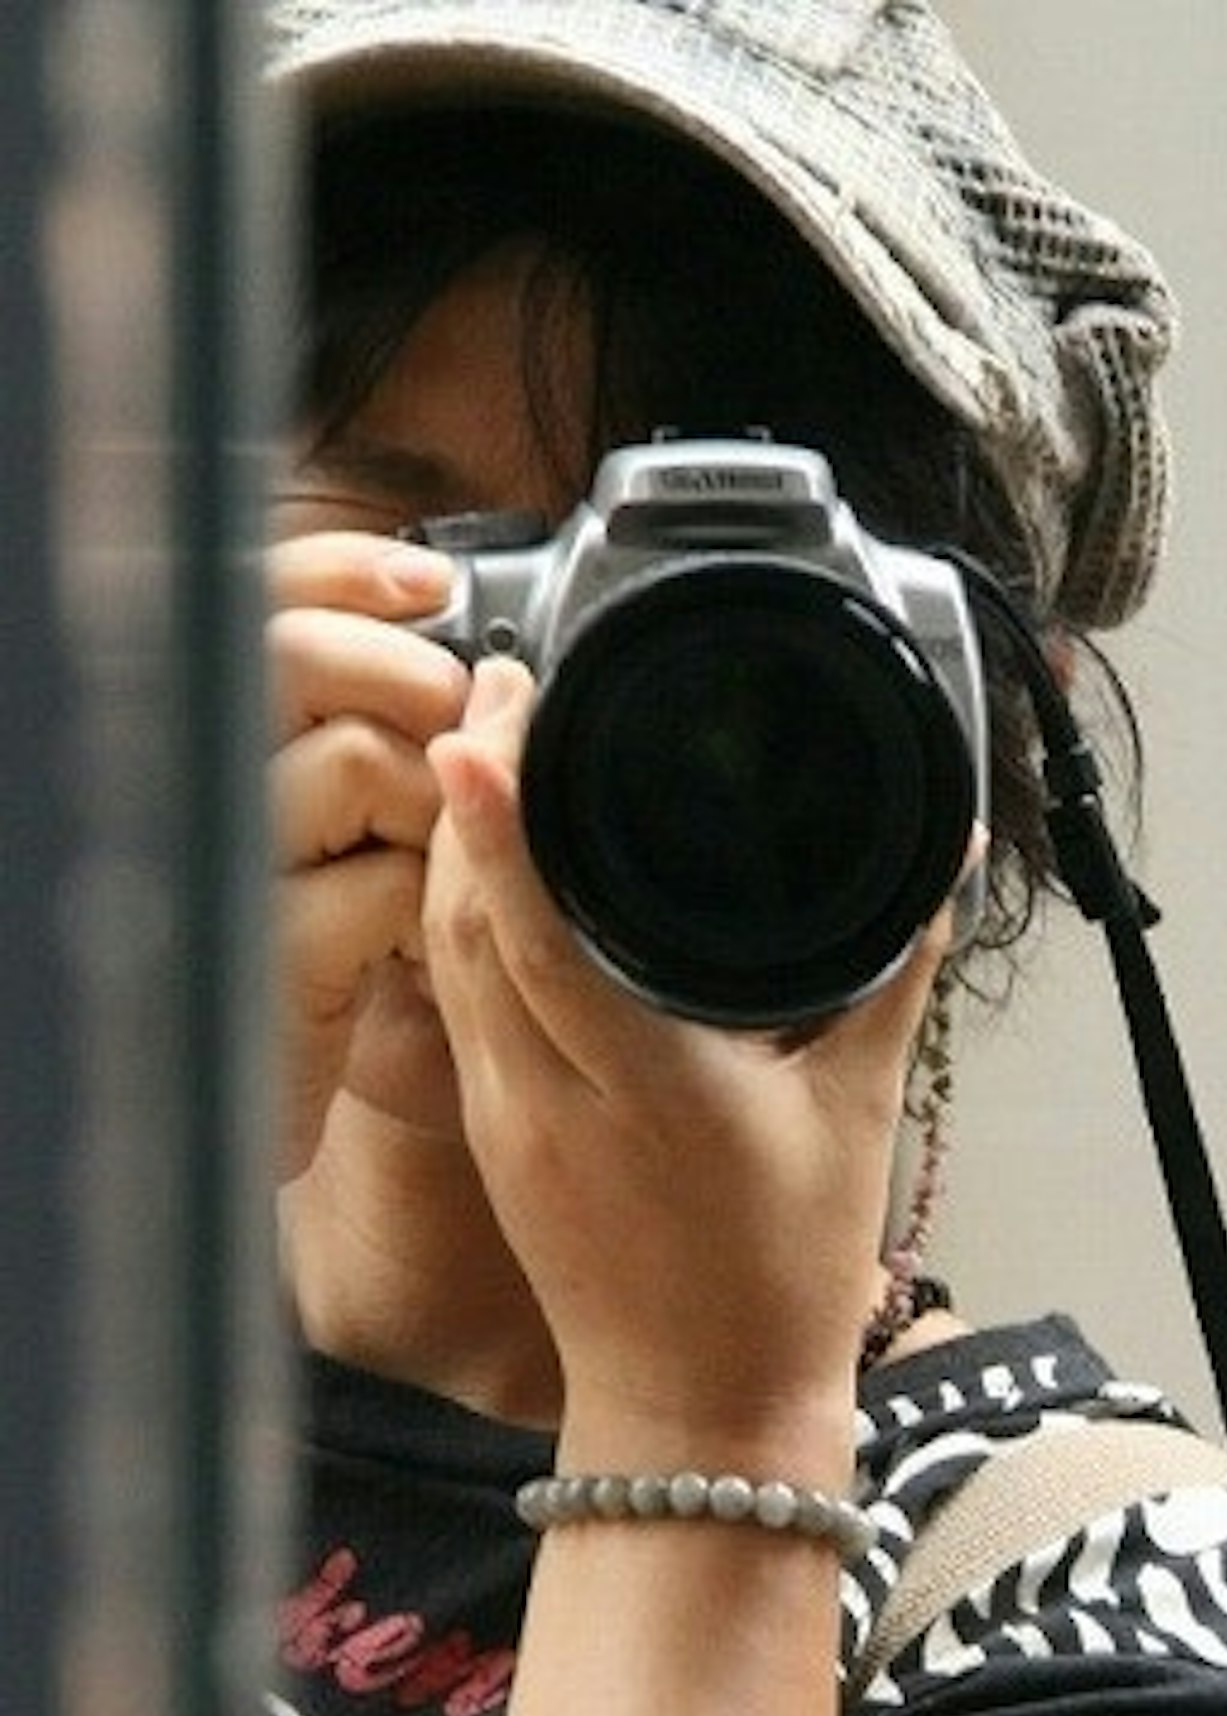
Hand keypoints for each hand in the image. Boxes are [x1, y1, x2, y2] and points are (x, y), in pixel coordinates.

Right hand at [266, 531, 472, 1178]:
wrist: (307, 1088)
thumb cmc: (356, 944)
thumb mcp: (374, 823)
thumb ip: (390, 728)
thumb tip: (475, 646)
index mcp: (226, 730)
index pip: (258, 599)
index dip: (340, 571)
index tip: (431, 579)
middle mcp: (207, 780)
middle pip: (292, 655)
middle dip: (405, 677)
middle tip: (457, 730)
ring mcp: (226, 864)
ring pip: (347, 762)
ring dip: (432, 810)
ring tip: (425, 866)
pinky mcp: (264, 952)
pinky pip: (376, 886)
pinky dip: (424, 910)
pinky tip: (409, 942)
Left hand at [417, 655, 956, 1459]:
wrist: (702, 1409)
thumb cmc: (784, 1278)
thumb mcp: (859, 1117)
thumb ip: (892, 974)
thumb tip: (946, 864)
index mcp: (647, 1090)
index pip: (542, 936)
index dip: (501, 828)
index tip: (484, 728)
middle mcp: (551, 1097)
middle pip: (470, 919)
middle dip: (472, 795)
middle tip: (507, 684)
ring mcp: (505, 1117)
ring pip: (445, 952)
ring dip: (455, 845)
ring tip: (492, 740)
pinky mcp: (489, 1132)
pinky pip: (455, 997)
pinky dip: (462, 914)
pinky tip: (486, 861)